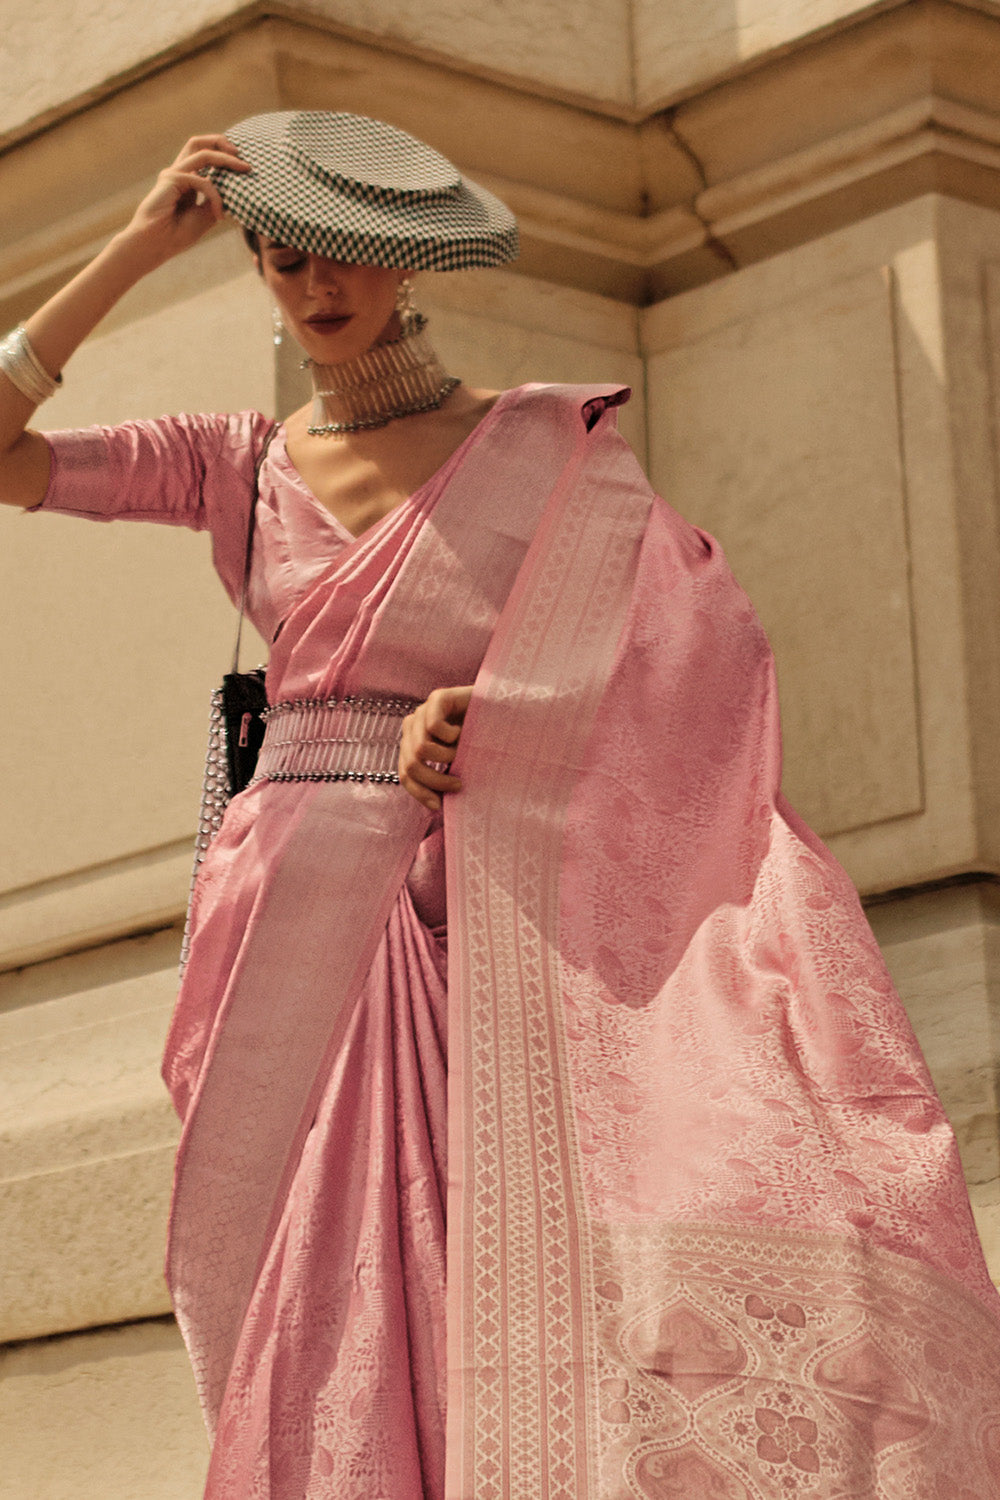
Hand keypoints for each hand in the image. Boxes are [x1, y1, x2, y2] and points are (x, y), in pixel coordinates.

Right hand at [121, 135, 251, 263]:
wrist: (156, 245)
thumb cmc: (177, 234)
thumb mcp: (206, 216)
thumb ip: (217, 200)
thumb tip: (236, 192)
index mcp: (186, 179)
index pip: (205, 156)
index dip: (224, 156)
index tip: (244, 166)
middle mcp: (179, 172)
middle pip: (199, 143)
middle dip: (222, 143)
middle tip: (242, 156)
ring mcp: (174, 174)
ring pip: (203, 153)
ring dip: (227, 160)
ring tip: (245, 169)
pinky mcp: (171, 179)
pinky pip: (203, 181)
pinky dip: (216, 196)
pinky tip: (219, 215)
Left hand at [398, 685, 473, 811]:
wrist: (503, 711)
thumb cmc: (482, 742)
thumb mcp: (458, 763)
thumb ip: (442, 776)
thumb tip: (436, 806)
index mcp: (413, 743)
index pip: (405, 773)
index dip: (419, 792)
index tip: (438, 805)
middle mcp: (413, 726)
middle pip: (411, 764)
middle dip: (434, 780)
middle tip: (458, 784)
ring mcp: (423, 710)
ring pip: (420, 749)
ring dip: (447, 757)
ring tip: (463, 753)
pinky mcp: (438, 698)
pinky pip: (435, 727)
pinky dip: (452, 736)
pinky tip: (463, 732)